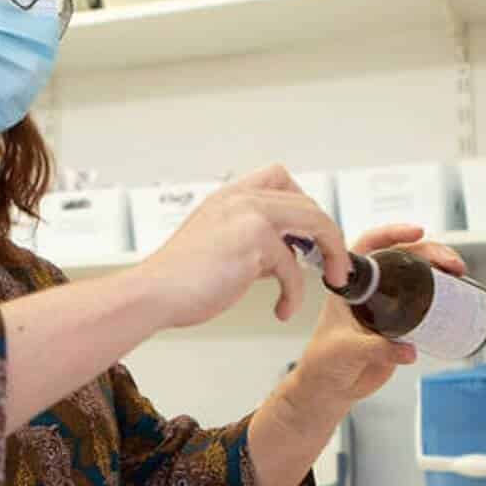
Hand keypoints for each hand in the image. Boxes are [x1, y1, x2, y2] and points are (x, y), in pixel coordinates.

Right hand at [128, 164, 349, 328]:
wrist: (153, 294)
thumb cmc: (176, 280)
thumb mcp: (217, 247)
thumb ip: (248, 242)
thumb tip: (281, 258)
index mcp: (229, 197)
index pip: (279, 177)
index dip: (303, 202)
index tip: (309, 235)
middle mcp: (240, 199)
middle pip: (307, 201)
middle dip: (328, 234)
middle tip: (332, 262)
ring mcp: (249, 215)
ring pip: (315, 222)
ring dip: (332, 253)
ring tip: (333, 278)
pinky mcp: (255, 241)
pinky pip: (294, 268)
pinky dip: (295, 294)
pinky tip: (283, 308)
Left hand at [292, 224, 466, 402]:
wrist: (332, 387)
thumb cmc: (324, 362)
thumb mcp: (347, 350)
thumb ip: (377, 349)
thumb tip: (409, 349)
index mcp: (350, 285)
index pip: (370, 245)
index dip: (393, 233)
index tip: (418, 232)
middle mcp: (371, 289)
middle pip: (403, 256)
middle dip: (430, 252)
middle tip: (451, 263)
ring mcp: (389, 304)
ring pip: (418, 275)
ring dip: (441, 269)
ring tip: (459, 273)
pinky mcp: (403, 324)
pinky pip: (426, 302)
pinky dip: (444, 294)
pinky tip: (458, 294)